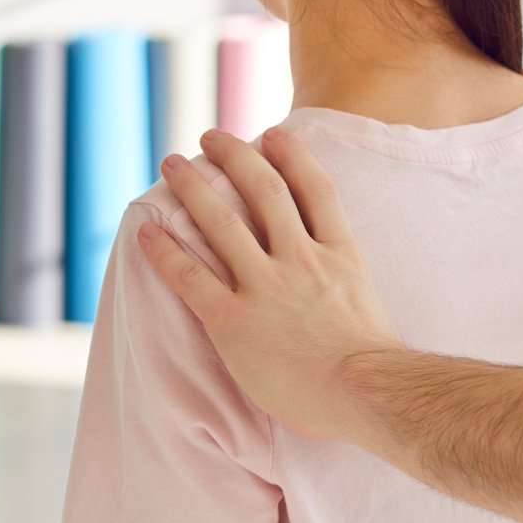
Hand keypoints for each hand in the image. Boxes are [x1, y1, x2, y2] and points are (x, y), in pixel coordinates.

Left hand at [140, 128, 403, 441]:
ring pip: (222, 223)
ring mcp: (266, 286)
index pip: (315, 190)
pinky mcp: (234, 319)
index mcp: (339, 255)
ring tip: (173, 162)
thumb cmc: (375, 364)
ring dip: (194, 188)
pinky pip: (191, 277)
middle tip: (213, 137)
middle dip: (236, 157)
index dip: (294, 156)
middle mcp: (301, 259)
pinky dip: (165, 251)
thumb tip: (343, 290)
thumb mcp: (372, 305)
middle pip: (264, 191)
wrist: (364, 388)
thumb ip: (349, 285)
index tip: (276, 133)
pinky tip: (147, 230)